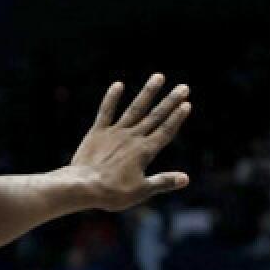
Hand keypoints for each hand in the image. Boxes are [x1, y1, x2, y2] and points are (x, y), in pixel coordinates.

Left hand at [71, 74, 191, 210]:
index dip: (177, 118)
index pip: (166, 131)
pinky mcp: (97, 132)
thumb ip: (163, 181)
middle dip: (170, 101)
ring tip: (158, 77)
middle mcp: (132, 138)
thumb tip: (185, 178)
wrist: (82, 186)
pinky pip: (106, 111)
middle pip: (155, 116)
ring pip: (135, 109)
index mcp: (145, 151)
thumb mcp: (141, 191)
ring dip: (147, 92)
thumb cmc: (112, 192)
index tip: (187, 104)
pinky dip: (112, 98)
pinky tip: (118, 84)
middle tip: (183, 87)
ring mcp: (114, 133)